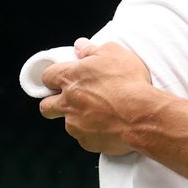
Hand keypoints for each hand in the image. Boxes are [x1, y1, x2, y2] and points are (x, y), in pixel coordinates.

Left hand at [39, 40, 152, 154]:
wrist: (142, 114)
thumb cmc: (129, 82)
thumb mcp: (114, 53)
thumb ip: (91, 49)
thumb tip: (80, 45)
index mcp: (70, 78)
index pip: (47, 77)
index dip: (53, 78)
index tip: (61, 79)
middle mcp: (67, 102)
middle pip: (46, 106)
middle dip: (53, 104)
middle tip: (70, 101)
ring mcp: (75, 125)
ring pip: (68, 123)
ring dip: (78, 119)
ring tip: (100, 115)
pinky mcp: (87, 142)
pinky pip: (86, 138)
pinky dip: (95, 134)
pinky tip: (110, 127)